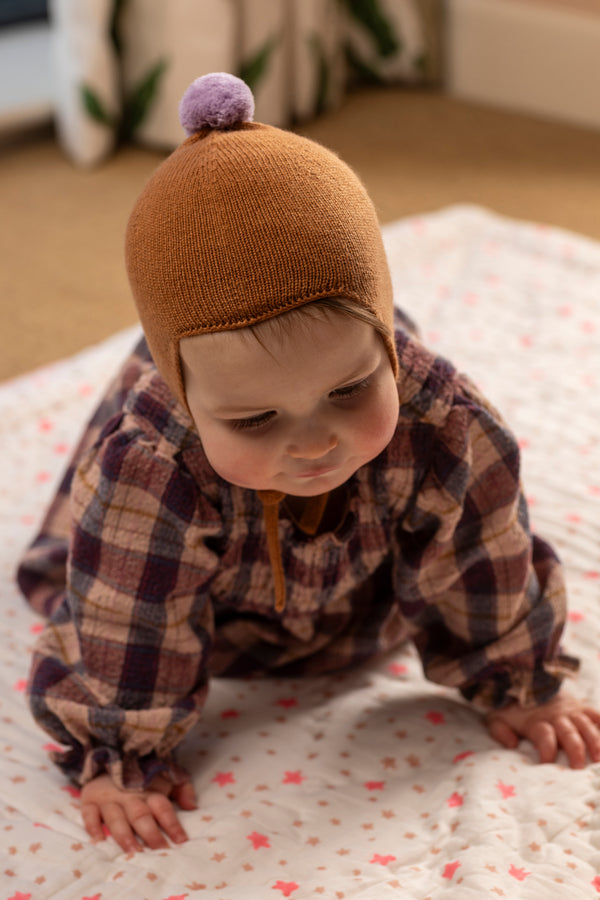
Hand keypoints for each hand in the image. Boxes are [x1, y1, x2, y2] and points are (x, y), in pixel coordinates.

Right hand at [80, 772, 196, 852]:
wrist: (111, 756)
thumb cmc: (143, 776)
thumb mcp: (167, 777)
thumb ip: (183, 789)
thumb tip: (193, 807)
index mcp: (150, 791)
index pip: (162, 807)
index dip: (172, 824)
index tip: (181, 841)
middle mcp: (130, 795)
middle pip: (140, 815)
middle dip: (150, 833)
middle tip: (159, 851)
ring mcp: (109, 798)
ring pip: (116, 818)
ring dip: (124, 835)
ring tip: (133, 851)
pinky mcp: (90, 799)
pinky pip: (89, 813)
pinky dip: (92, 826)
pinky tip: (99, 840)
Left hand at [487, 690, 599, 767]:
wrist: (522, 679)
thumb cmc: (511, 707)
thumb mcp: (497, 718)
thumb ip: (500, 732)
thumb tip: (512, 744)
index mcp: (536, 721)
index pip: (544, 736)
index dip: (546, 750)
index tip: (547, 764)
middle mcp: (556, 716)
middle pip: (568, 733)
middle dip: (574, 750)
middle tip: (579, 767)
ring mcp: (570, 711)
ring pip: (586, 725)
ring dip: (594, 741)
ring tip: (599, 758)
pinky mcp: (579, 706)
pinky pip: (595, 714)